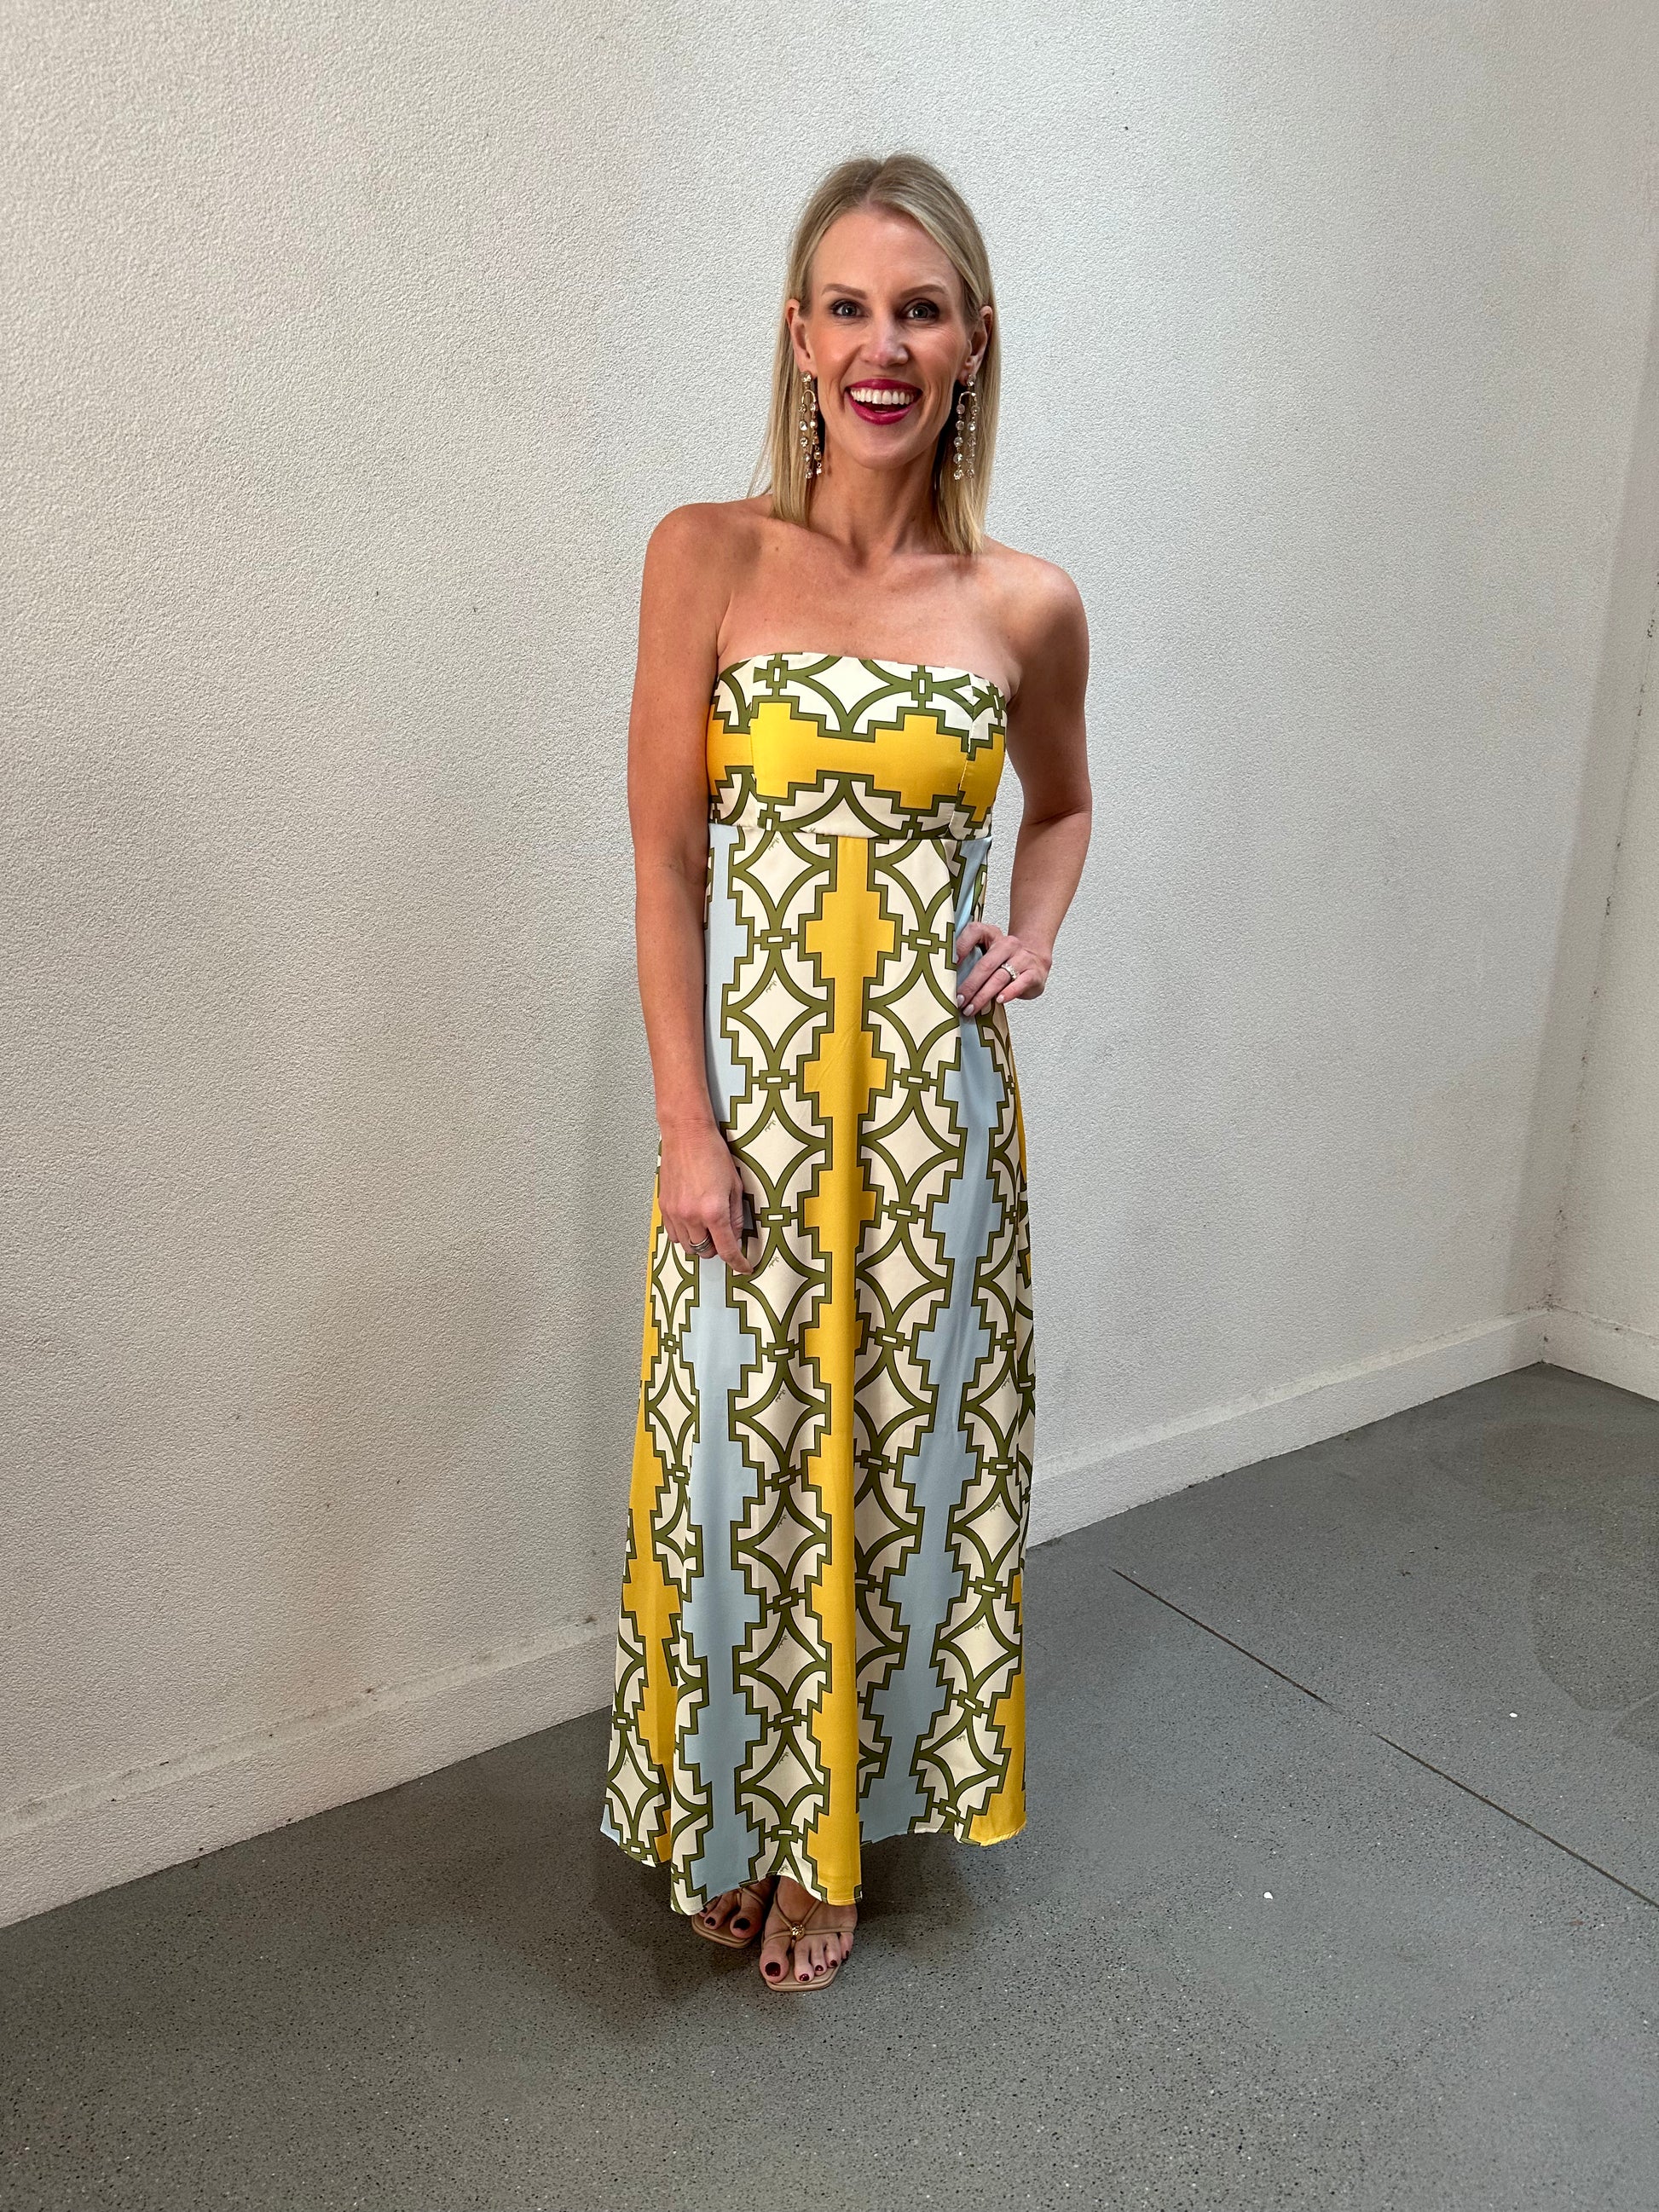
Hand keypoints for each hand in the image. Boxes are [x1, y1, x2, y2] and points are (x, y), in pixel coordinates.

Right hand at [659, 1125, 755, 1272]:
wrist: (686, 1134)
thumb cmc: (712, 1153)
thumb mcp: (735, 1185)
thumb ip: (736, 1215)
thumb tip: (735, 1235)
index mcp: (713, 1211)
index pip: (726, 1250)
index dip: (737, 1263)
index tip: (743, 1267)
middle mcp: (691, 1216)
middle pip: (705, 1252)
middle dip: (717, 1249)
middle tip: (724, 1236)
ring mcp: (675, 1213)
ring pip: (687, 1246)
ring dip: (700, 1243)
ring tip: (707, 1228)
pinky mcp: (664, 1207)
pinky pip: (673, 1234)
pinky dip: (684, 1234)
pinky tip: (692, 1221)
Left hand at [954, 922, 1050, 1015]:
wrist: (1035, 960)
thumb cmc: (1004, 960)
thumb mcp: (987, 953)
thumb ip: (969, 960)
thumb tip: (946, 980)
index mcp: (991, 934)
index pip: (974, 932)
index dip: (961, 946)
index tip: (949, 965)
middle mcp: (1007, 944)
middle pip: (985, 964)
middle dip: (970, 985)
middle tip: (959, 1000)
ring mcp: (1022, 958)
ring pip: (1000, 977)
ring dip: (983, 995)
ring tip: (971, 1008)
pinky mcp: (1034, 973)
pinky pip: (1020, 983)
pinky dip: (1009, 993)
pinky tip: (999, 1000)